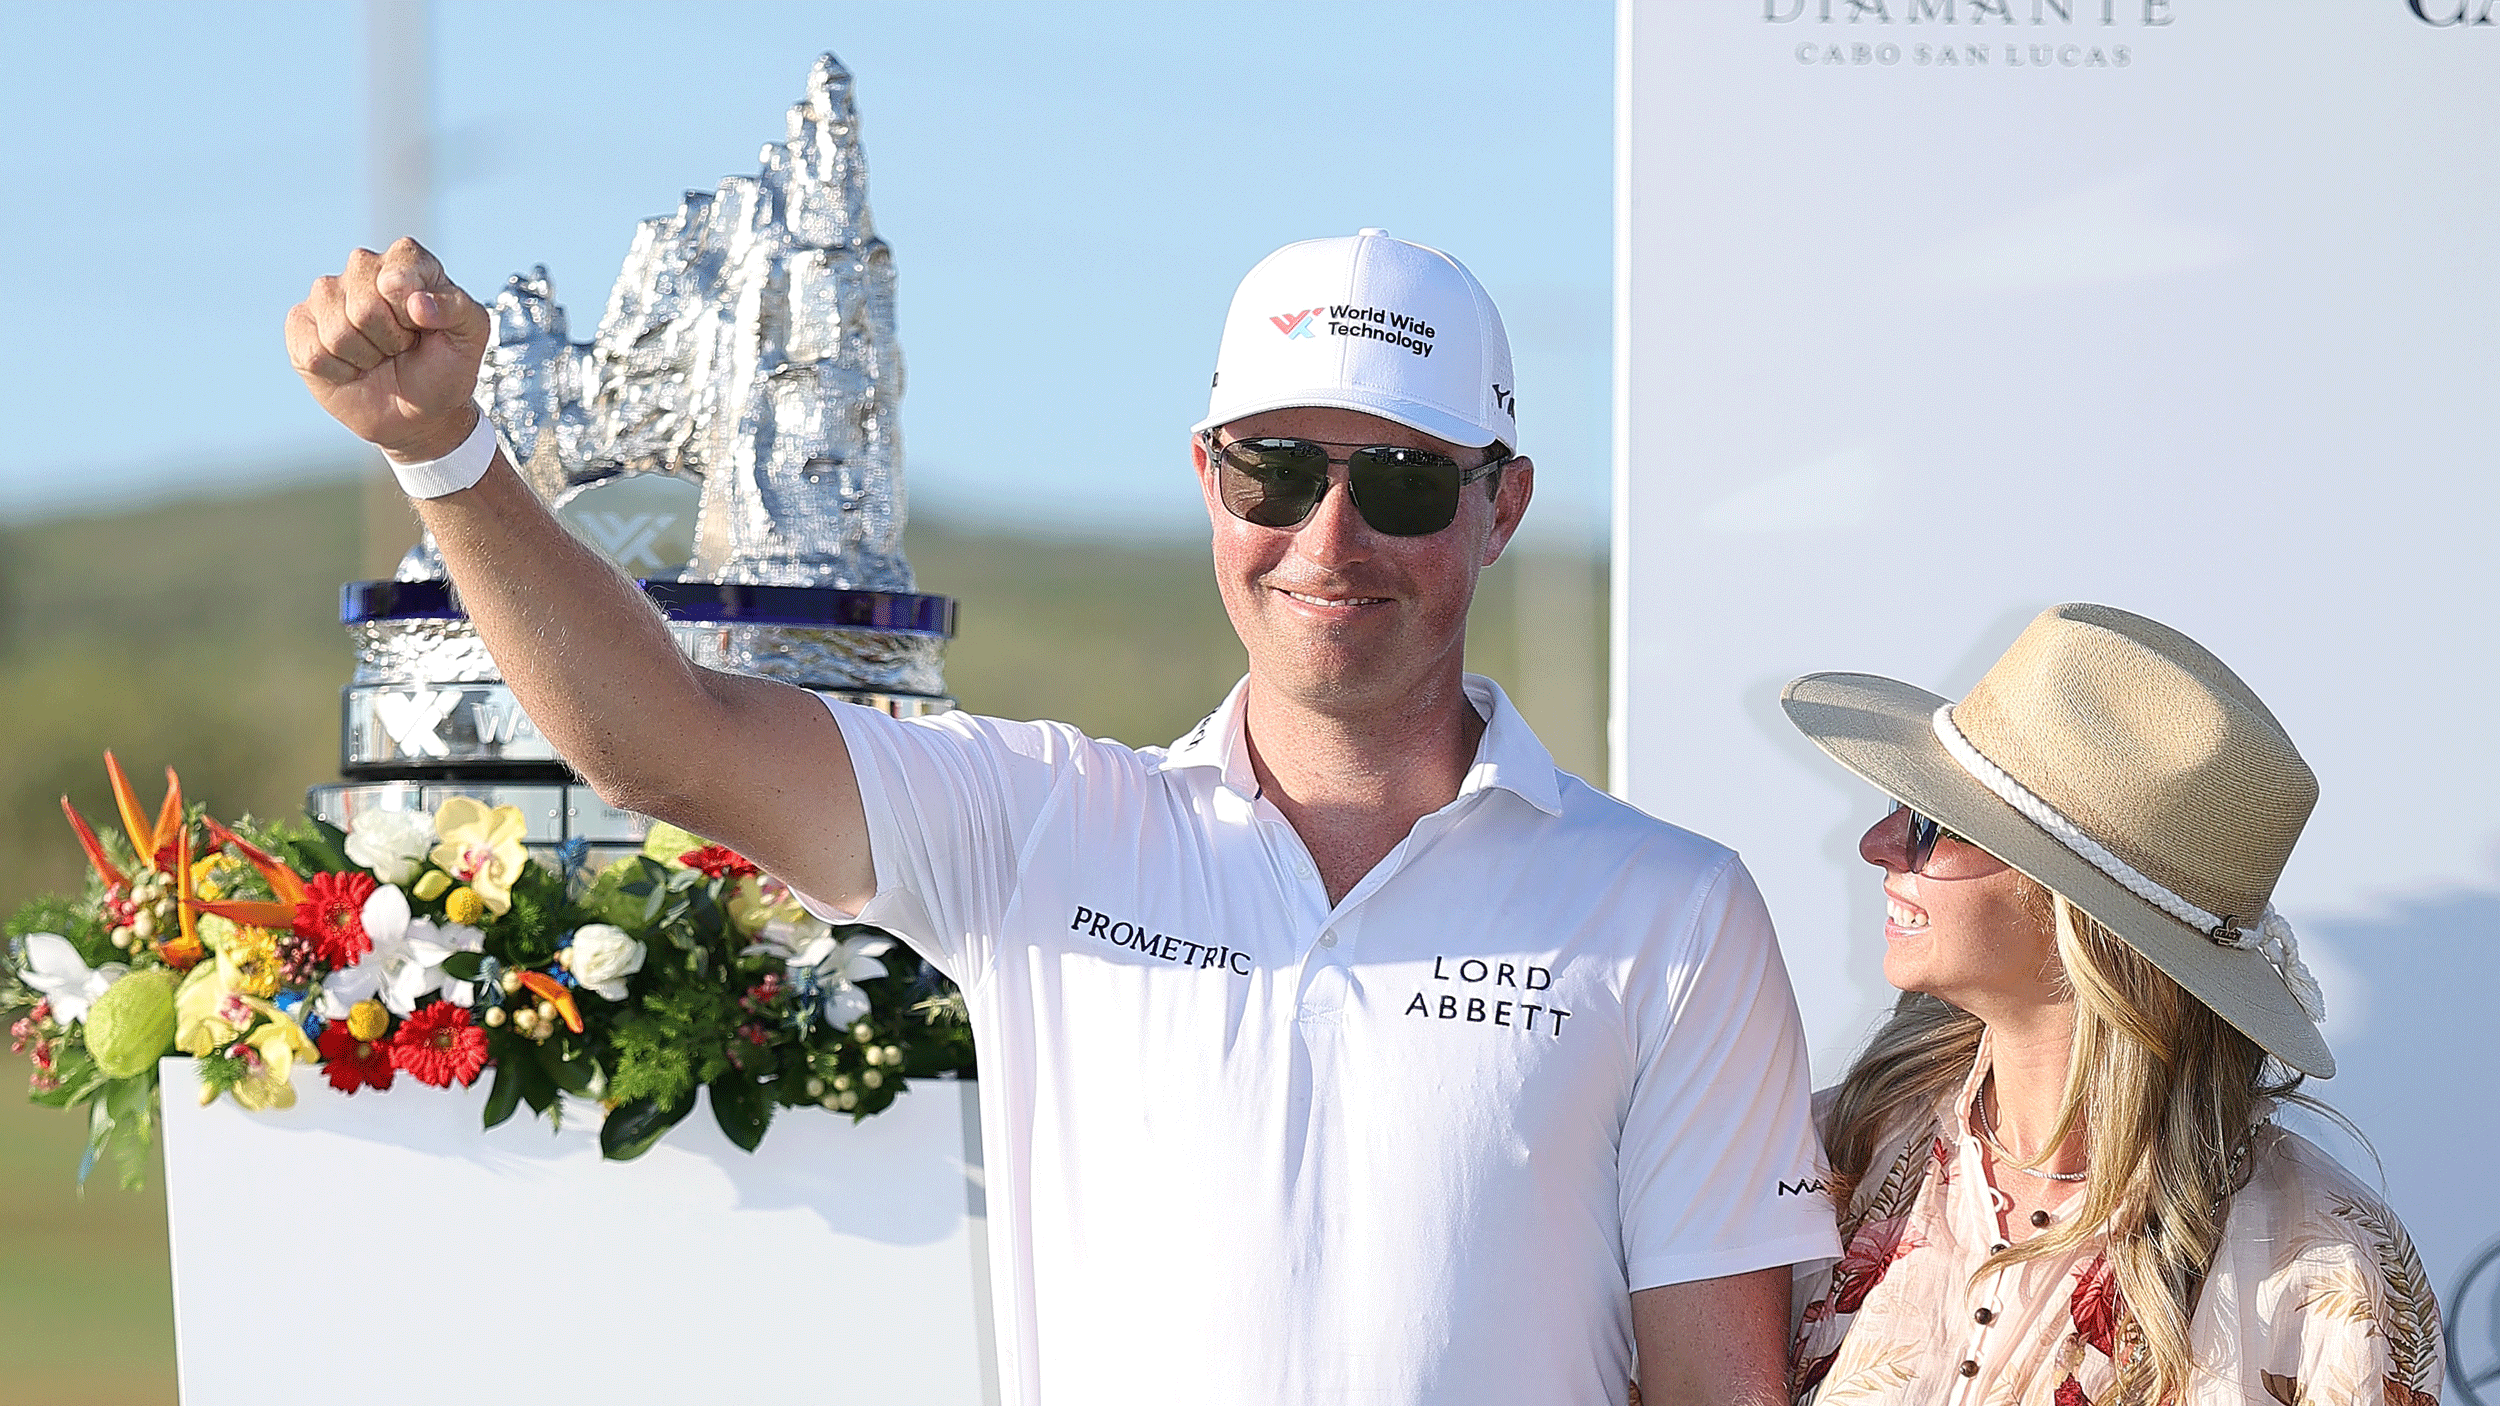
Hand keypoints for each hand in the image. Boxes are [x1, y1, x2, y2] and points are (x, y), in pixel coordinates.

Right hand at [285, 238, 490, 461]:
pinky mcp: (301, 324)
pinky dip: (339, 371)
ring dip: (365, 357)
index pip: (399, 275)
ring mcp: (327, 294)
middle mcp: (363, 266)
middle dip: (391, 339)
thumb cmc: (444, 366)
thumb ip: (456, 308)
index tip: (424, 327)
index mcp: (406, 260)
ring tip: (379, 355)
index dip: (413, 313)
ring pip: (338, 332)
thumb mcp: (470, 336)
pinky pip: (313, 352)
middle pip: (365, 307)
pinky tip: (351, 366)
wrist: (417, 410)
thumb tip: (417, 302)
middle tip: (402, 346)